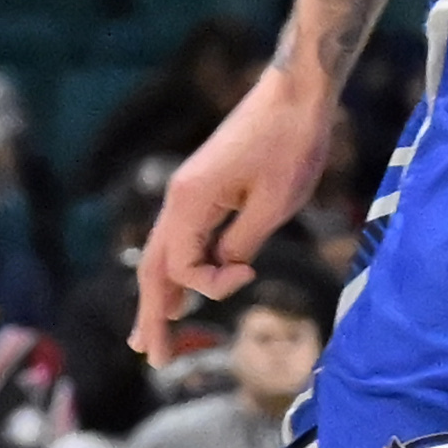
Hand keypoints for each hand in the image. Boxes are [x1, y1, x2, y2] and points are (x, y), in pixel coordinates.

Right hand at [134, 67, 335, 357]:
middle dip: (152, 314)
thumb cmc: (291, 143)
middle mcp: (179, 196)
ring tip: (151, 334)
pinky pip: (181, 236)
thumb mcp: (274, 203)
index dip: (211, 285)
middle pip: (154, 266)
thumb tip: (225, 269)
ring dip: (158, 294)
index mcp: (190, 200)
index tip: (249, 274)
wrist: (296, 91)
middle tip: (152, 357)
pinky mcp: (204, 186)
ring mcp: (188, 190)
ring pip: (163, 252)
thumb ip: (242, 245)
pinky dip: (177, 268)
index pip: (181, 267)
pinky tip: (180, 290)